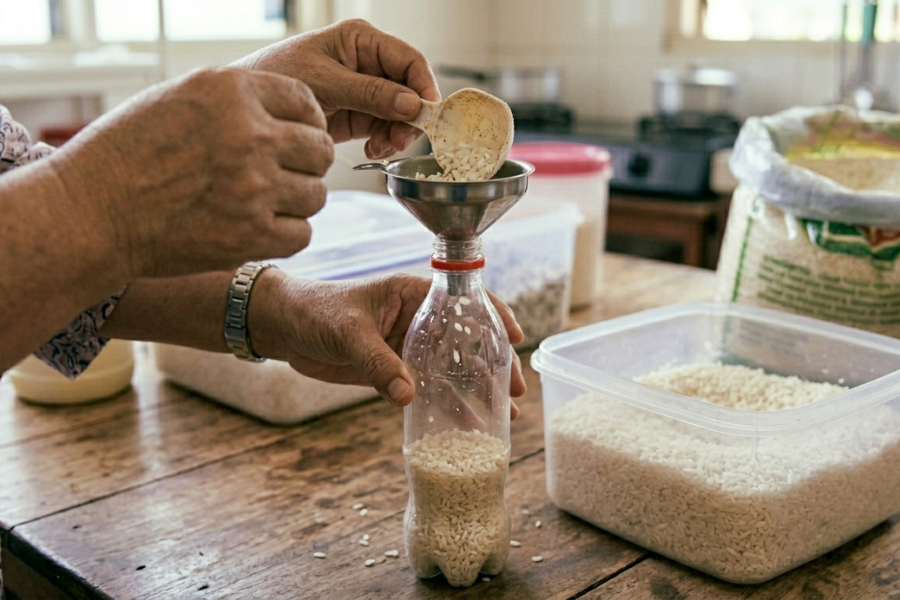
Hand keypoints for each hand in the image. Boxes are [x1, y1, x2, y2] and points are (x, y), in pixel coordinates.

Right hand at [46, 67, 332, 279]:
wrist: (91, 212)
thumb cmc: (127, 153)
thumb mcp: (179, 99)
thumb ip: (237, 101)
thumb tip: (292, 117)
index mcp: (232, 92)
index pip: (306, 104)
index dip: (307, 124)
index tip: (297, 139)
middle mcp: (249, 135)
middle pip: (319, 150)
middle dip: (306, 163)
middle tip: (283, 175)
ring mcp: (254, 187)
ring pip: (316, 195)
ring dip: (297, 202)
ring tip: (265, 203)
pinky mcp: (251, 235)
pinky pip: (302, 234)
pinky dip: (286, 235)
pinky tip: (260, 229)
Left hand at [232, 18, 439, 159]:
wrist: (248, 107)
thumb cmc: (275, 76)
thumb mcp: (325, 83)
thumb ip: (370, 93)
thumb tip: (411, 104)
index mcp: (361, 40)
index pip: (409, 60)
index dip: (424, 86)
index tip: (428, 114)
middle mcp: (367, 63)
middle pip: (409, 90)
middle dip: (409, 116)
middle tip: (400, 139)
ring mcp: (363, 91)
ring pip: (400, 113)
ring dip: (397, 133)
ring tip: (382, 147)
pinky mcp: (356, 115)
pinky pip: (384, 128)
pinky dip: (384, 141)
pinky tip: (373, 149)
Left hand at [250, 271, 525, 416]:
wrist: (281, 328)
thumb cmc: (314, 312)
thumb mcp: (348, 332)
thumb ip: (377, 362)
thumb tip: (407, 395)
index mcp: (412, 294)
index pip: (464, 300)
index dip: (494, 316)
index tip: (514, 339)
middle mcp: (417, 320)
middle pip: (466, 341)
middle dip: (493, 366)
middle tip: (515, 392)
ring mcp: (407, 348)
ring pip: (450, 370)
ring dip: (476, 392)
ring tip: (504, 416)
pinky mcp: (393, 372)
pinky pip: (426, 390)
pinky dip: (444, 407)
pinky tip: (464, 426)